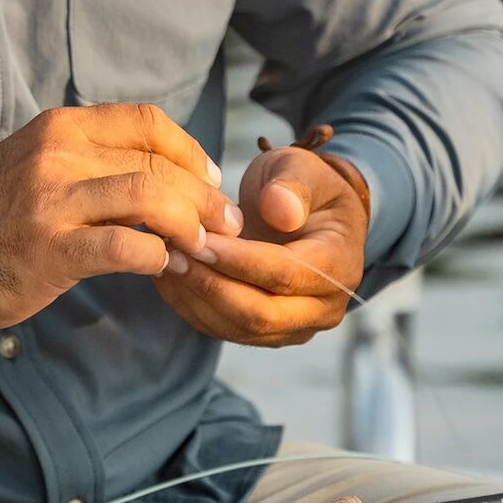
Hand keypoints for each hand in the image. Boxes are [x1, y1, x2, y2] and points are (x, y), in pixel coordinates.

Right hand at [0, 103, 243, 330]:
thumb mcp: (39, 162)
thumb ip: (92, 156)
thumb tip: (166, 168)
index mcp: (61, 127)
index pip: (147, 122)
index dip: (191, 151)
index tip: (209, 179)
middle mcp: (59, 154)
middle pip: (159, 163)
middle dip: (204, 197)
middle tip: (225, 225)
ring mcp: (53, 201)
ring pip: (151, 198)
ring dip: (191, 225)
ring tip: (204, 247)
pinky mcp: (52, 249)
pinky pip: (127, 247)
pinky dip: (159, 257)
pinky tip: (164, 267)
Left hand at [152, 135, 368, 347]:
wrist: (304, 210)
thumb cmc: (301, 185)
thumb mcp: (301, 168)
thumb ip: (292, 185)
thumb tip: (280, 211)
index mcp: (339, 265)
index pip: (284, 274)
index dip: (238, 260)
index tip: (198, 238)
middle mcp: (325, 307)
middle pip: (261, 314)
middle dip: (210, 285)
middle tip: (171, 254)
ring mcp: (296, 326)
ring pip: (239, 328)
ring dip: (195, 298)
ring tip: (164, 260)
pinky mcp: (268, 333)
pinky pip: (226, 329)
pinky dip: (192, 306)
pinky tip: (168, 276)